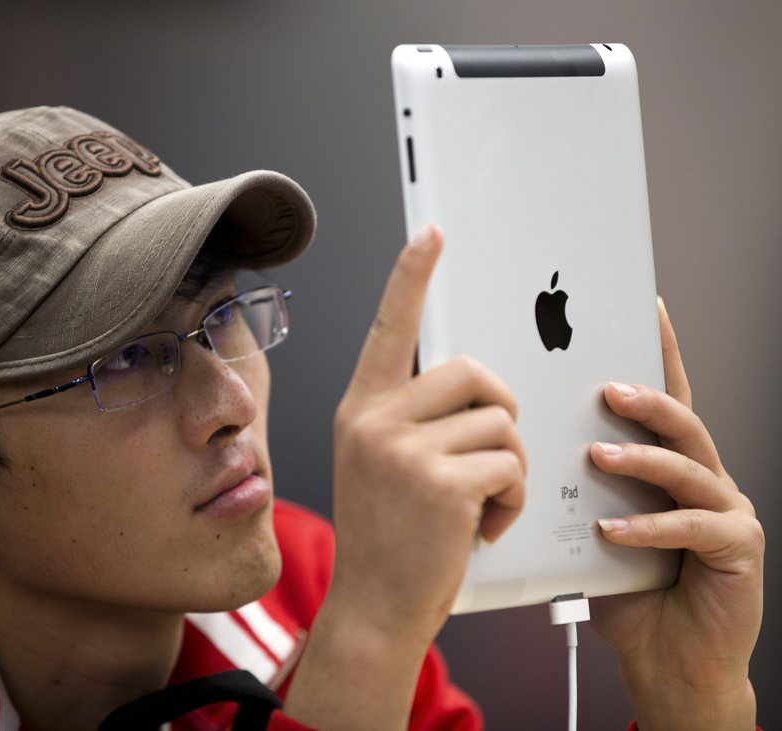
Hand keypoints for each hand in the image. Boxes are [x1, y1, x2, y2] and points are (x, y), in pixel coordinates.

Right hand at [285, 226, 526, 728]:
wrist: (374, 606)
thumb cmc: (388, 536)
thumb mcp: (378, 464)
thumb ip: (409, 418)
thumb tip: (472, 389)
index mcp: (361, 408)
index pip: (390, 327)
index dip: (412, 277)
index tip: (431, 233)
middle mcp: (375, 420)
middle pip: (472, 372)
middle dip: (500, 409)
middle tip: (491, 450)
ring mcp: (404, 451)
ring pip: (500, 421)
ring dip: (508, 465)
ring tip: (482, 501)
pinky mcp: (440, 484)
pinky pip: (509, 463)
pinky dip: (512, 497)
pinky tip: (485, 524)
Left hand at [589, 297, 761, 729]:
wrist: (664, 661)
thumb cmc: (623, 591)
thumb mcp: (587, 528)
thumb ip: (570, 487)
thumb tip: (514, 443)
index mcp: (669, 465)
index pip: (664, 397)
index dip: (658, 352)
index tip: (643, 307)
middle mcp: (705, 479)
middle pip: (682, 421)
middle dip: (645, 398)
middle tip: (603, 387)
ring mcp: (727, 511)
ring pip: (690, 466)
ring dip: (642, 457)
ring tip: (597, 454)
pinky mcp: (738, 550)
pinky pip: (694, 527)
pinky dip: (650, 526)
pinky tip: (613, 531)